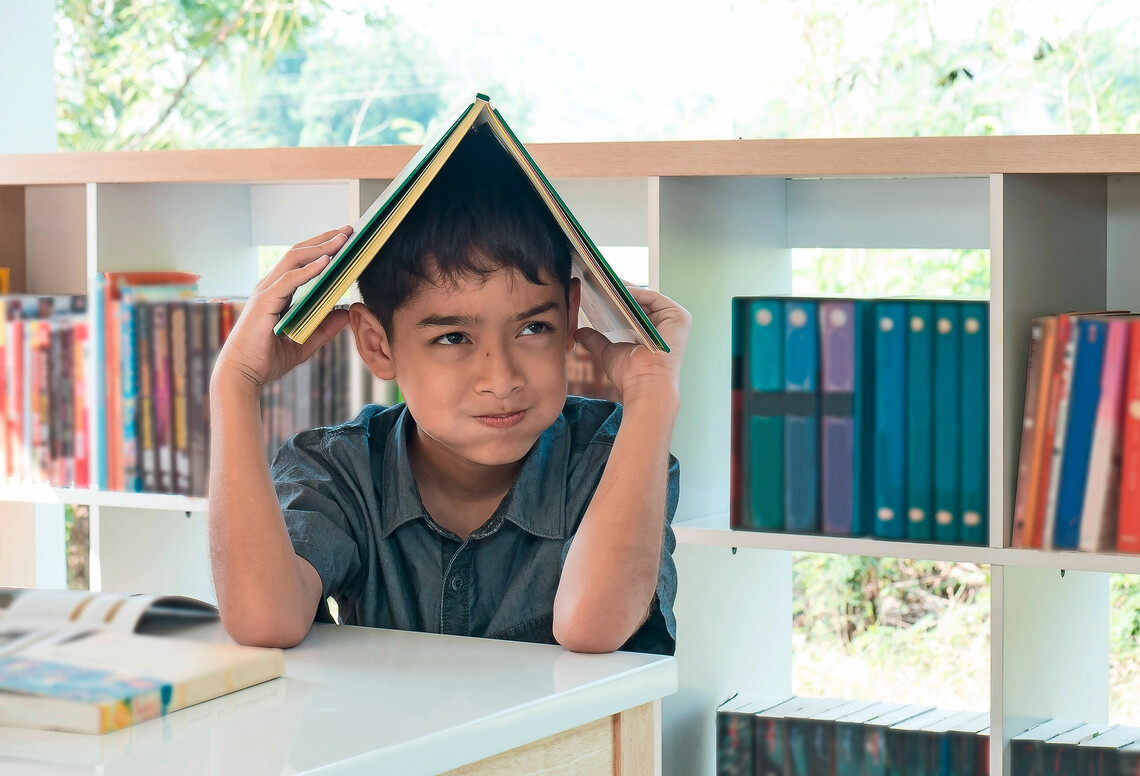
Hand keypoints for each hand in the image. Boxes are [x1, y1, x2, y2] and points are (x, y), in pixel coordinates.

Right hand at [212, 226, 353, 398]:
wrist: (242, 376)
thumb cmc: (267, 360)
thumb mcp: (305, 343)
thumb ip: (325, 328)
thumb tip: (346, 313)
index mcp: (278, 293)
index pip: (301, 262)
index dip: (322, 248)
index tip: (345, 240)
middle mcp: (270, 287)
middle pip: (298, 253)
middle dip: (324, 239)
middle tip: (348, 231)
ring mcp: (265, 293)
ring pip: (294, 260)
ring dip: (320, 248)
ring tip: (343, 240)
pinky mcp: (264, 303)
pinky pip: (289, 280)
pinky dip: (308, 269)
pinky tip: (326, 262)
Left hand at [574, 285, 690, 406]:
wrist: (645, 385)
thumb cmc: (631, 375)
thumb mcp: (608, 352)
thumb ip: (595, 339)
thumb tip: (578, 332)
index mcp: (655, 335)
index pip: (635, 311)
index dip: (617, 301)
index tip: (598, 290)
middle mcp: (667, 326)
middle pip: (641, 303)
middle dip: (620, 293)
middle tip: (598, 281)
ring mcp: (675, 321)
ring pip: (646, 298)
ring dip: (626, 290)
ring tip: (605, 282)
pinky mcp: (679, 316)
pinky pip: (654, 297)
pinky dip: (636, 292)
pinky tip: (618, 291)